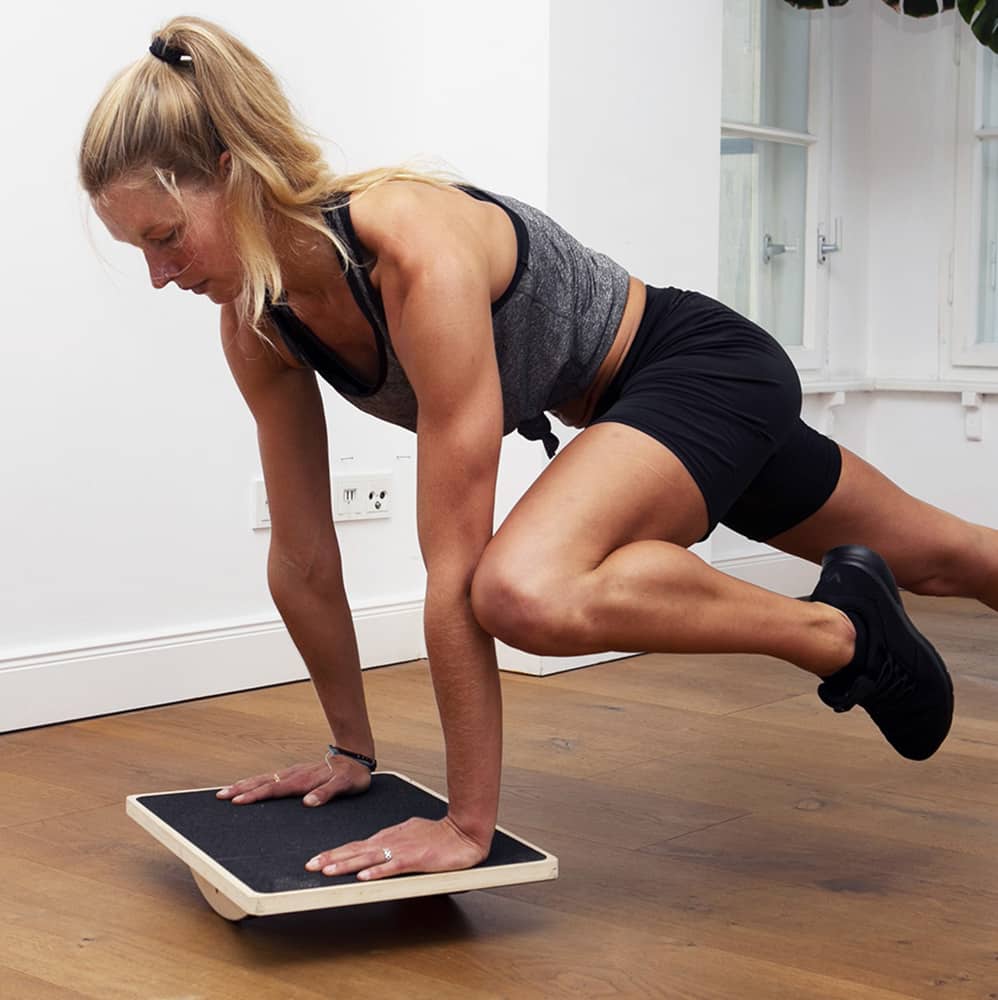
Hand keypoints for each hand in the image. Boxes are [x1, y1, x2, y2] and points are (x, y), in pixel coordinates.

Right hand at [215, 754, 370, 806]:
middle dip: (241, 789)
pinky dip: (256, 782)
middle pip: (263, 782)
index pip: (275, 789)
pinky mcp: (295, 774)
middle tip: (221, 796)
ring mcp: (294, 773)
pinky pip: (271, 778)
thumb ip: (327, 793)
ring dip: (245, 785)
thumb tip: (308, 803)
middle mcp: (295, 775)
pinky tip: (248, 786)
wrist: (356, 757)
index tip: (238, 800)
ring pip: (264, 779)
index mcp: (303, 780)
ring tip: (226, 791)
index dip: (256, 795)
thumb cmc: (351, 775)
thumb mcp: (345, 785)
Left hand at [305, 815, 490, 880]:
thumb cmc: (438, 834)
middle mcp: (390, 841)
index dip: (336, 852)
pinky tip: (364, 877)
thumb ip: (393, 843)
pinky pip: (392, 866)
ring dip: (347, 865)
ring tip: (328, 871)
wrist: (463, 832)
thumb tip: (379, 851)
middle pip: (356, 850)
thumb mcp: (410, 834)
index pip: (356, 845)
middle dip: (332, 858)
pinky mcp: (415, 859)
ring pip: (369, 857)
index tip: (317, 859)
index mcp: (388, 837)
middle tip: (310, 865)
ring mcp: (402, 849)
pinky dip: (377, 872)